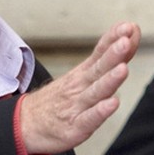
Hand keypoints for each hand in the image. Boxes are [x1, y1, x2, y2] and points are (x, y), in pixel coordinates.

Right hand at [20, 22, 139, 154]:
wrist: (25, 123)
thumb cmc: (58, 100)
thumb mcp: (81, 76)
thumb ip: (107, 60)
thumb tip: (128, 40)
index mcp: (83, 74)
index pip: (99, 52)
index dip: (113, 39)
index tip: (128, 26)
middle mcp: (80, 86)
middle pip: (98, 69)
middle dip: (113, 54)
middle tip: (125, 41)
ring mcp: (76, 107)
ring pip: (95, 92)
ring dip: (109, 79)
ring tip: (123, 68)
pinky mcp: (75, 128)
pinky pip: (89, 119)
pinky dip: (100, 111)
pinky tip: (112, 103)